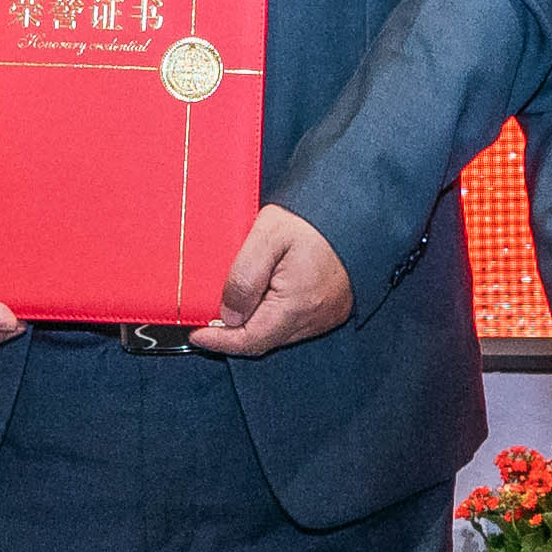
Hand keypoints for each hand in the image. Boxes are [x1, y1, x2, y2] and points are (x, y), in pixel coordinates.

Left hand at [194, 202, 354, 356]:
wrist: (355, 209)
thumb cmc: (312, 219)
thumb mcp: (267, 236)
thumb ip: (244, 277)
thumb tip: (229, 315)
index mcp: (297, 305)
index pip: (250, 340)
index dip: (220, 342)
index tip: (196, 335)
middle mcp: (315, 319)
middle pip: (264, 340)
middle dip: (234, 332)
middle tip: (208, 315)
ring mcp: (327, 317)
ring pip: (279, 334)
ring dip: (254, 324)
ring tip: (234, 302)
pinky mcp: (333, 310)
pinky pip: (296, 324)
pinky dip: (274, 317)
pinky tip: (262, 297)